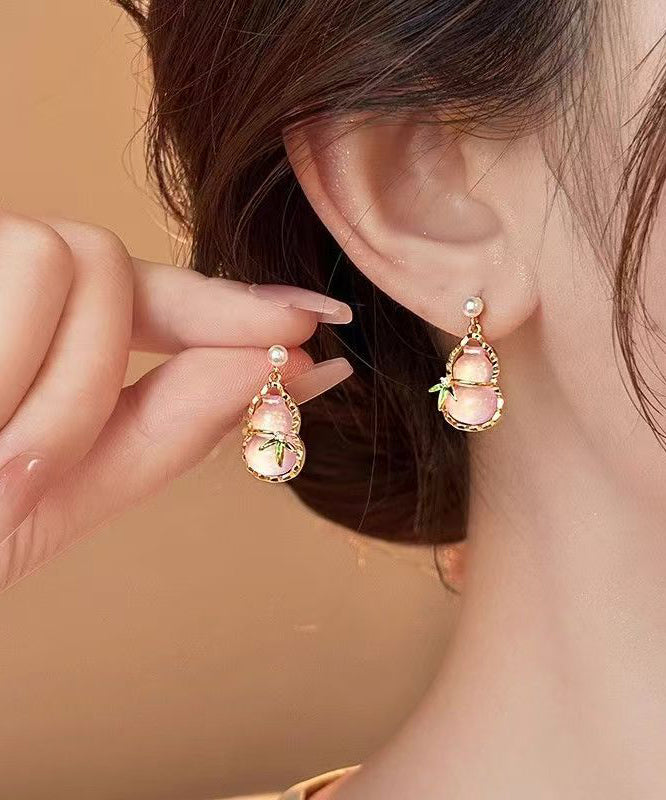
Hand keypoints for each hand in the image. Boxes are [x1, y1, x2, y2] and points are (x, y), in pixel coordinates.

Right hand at [0, 212, 352, 589]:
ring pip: (70, 257)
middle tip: (22, 461)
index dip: (241, 309)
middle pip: (112, 265)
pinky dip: (10, 368)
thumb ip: (175, 421)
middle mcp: (1, 285)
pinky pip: (20, 266)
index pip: (164, 305)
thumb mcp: (69, 486)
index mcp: (46, 341)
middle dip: (93, 376)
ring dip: (48, 385)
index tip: (325, 322)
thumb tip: (286, 357)